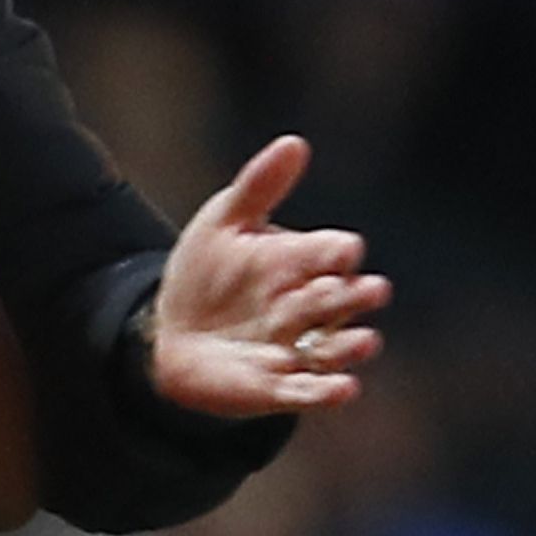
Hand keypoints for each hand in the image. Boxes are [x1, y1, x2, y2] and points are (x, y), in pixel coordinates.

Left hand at [146, 135, 390, 417]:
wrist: (167, 329)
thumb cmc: (207, 271)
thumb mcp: (226, 221)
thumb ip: (260, 185)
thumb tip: (295, 142)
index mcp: (300, 263)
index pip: (332, 253)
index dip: (337, 253)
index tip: (341, 251)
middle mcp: (307, 307)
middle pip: (340, 300)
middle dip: (353, 296)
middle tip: (368, 290)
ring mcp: (295, 348)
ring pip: (335, 349)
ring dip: (351, 348)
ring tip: (364, 341)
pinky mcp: (277, 387)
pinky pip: (308, 393)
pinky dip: (328, 392)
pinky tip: (345, 388)